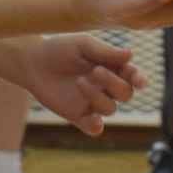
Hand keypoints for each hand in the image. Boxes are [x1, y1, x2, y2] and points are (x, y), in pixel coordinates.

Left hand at [18, 33, 147, 136]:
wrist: (32, 62)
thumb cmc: (60, 48)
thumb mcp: (83, 45)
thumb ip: (106, 52)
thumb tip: (131, 54)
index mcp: (112, 68)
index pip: (133, 77)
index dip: (139, 79)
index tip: (139, 80)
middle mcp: (106, 87)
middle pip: (125, 94)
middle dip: (114, 84)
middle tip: (96, 71)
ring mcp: (92, 102)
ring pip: (110, 109)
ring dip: (98, 97)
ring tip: (79, 81)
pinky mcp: (78, 115)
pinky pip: (94, 127)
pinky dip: (96, 126)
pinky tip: (93, 119)